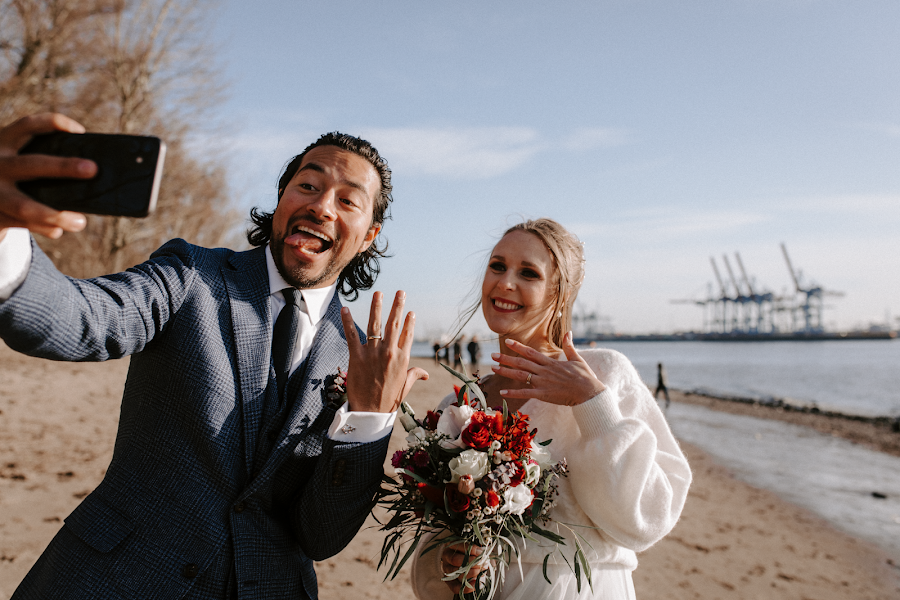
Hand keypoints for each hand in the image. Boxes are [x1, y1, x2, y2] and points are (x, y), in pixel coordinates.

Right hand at [0, 113, 95, 240]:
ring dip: (56, 215)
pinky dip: (44, 228)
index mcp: (4, 143)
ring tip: (81, 222)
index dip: (53, 124)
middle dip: (63, 167)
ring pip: (26, 205)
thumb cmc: (11, 178)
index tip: (81, 132)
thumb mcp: (16, 161)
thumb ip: (40, 162)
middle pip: (31, 164)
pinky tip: (57, 230)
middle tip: (93, 169)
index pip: (27, 126)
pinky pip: (23, 224)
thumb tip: (88, 171)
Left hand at [340, 290, 428, 412]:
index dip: (409, 322)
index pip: (408, 334)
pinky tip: (345, 309)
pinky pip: (352, 335)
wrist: (370, 412)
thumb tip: (425, 374)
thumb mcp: (405, 386)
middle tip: (400, 292)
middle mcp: (390, 352)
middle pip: (394, 324)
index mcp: (403, 359)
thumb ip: (414, 375)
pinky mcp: (357, 357)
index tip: (411, 311)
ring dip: (377, 307)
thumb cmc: (388, 400)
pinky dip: (347, 321)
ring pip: (376, 325)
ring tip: (378, 293)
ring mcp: (373, 353)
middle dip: (397, 306)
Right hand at [441, 542, 486, 594]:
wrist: (459, 558)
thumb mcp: (472, 547)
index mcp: (451, 545)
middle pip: (455, 560)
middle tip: (482, 564)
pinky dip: (465, 587)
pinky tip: (475, 585)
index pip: (458, 545)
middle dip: (471, 562)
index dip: (471, 549)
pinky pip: (454, 586)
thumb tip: (490, 560)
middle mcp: (447, 556)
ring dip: (470, 574)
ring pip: (455, 573)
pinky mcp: (448, 580)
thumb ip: (480, 551)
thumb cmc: (468, 551)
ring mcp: (446, 569)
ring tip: (480, 573)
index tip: (481, 552)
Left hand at [493, 332, 605, 405]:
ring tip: (493, 368)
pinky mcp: (543, 394)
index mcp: (551, 362)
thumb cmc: (585, 377)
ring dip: (506, 371)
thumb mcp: (578, 358)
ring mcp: (543, 383)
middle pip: (521, 362)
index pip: (531, 352)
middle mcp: (544, 371)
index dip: (518, 346)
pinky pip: (525, 393)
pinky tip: (502, 392)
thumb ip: (569, 346)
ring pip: (520, 375)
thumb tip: (569, 332)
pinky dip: (513, 392)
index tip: (508, 341)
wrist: (589, 393)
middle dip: (506, 358)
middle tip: (492, 355)